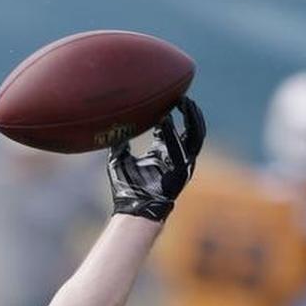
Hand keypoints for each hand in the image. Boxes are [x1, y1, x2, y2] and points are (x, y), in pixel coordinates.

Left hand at [107, 96, 204, 221]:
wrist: (132, 209)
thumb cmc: (126, 188)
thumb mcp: (119, 159)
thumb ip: (118, 142)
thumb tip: (110, 126)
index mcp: (162, 154)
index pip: (171, 129)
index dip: (172, 113)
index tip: (168, 97)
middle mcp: (175, 157)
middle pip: (190, 130)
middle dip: (190, 113)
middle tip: (184, 96)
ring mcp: (182, 164)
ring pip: (195, 137)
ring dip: (193, 120)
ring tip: (187, 103)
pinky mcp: (183, 172)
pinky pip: (184, 150)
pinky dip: (177, 134)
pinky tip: (170, 120)